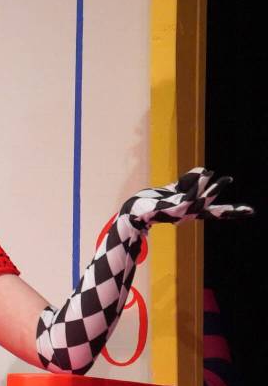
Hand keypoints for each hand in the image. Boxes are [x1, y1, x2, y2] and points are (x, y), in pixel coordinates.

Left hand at [120, 167, 252, 229]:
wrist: (134, 212)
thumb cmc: (153, 202)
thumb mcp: (174, 190)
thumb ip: (189, 182)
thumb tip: (206, 171)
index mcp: (191, 211)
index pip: (215, 211)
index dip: (233, 211)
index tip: (252, 211)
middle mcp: (189, 214)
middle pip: (211, 206)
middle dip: (226, 201)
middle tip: (238, 192)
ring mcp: (181, 213)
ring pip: (202, 199)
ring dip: (213, 188)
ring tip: (224, 179)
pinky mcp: (173, 209)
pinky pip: (189, 196)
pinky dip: (197, 185)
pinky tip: (205, 174)